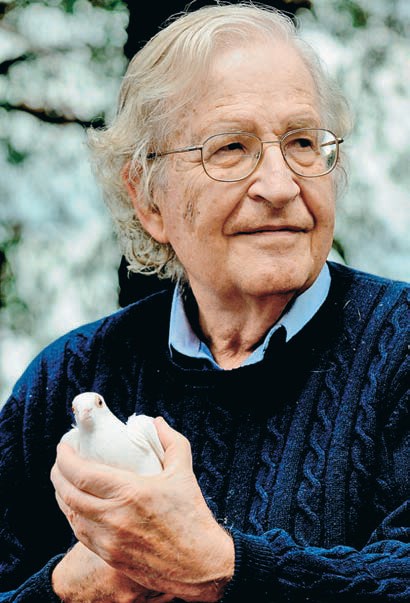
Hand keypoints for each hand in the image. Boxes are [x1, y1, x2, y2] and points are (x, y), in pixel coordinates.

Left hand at [51, 417, 233, 601]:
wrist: (200, 564)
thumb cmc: (192, 517)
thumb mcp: (184, 472)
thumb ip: (171, 442)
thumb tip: (157, 423)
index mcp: (130, 492)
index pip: (82, 473)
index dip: (65, 458)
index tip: (64, 446)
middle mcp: (114, 517)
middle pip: (68, 494)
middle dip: (57, 474)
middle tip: (61, 461)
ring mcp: (109, 540)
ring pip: (70, 516)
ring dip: (62, 495)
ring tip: (65, 481)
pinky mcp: (110, 557)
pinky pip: (80, 534)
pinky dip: (73, 517)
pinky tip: (78, 507)